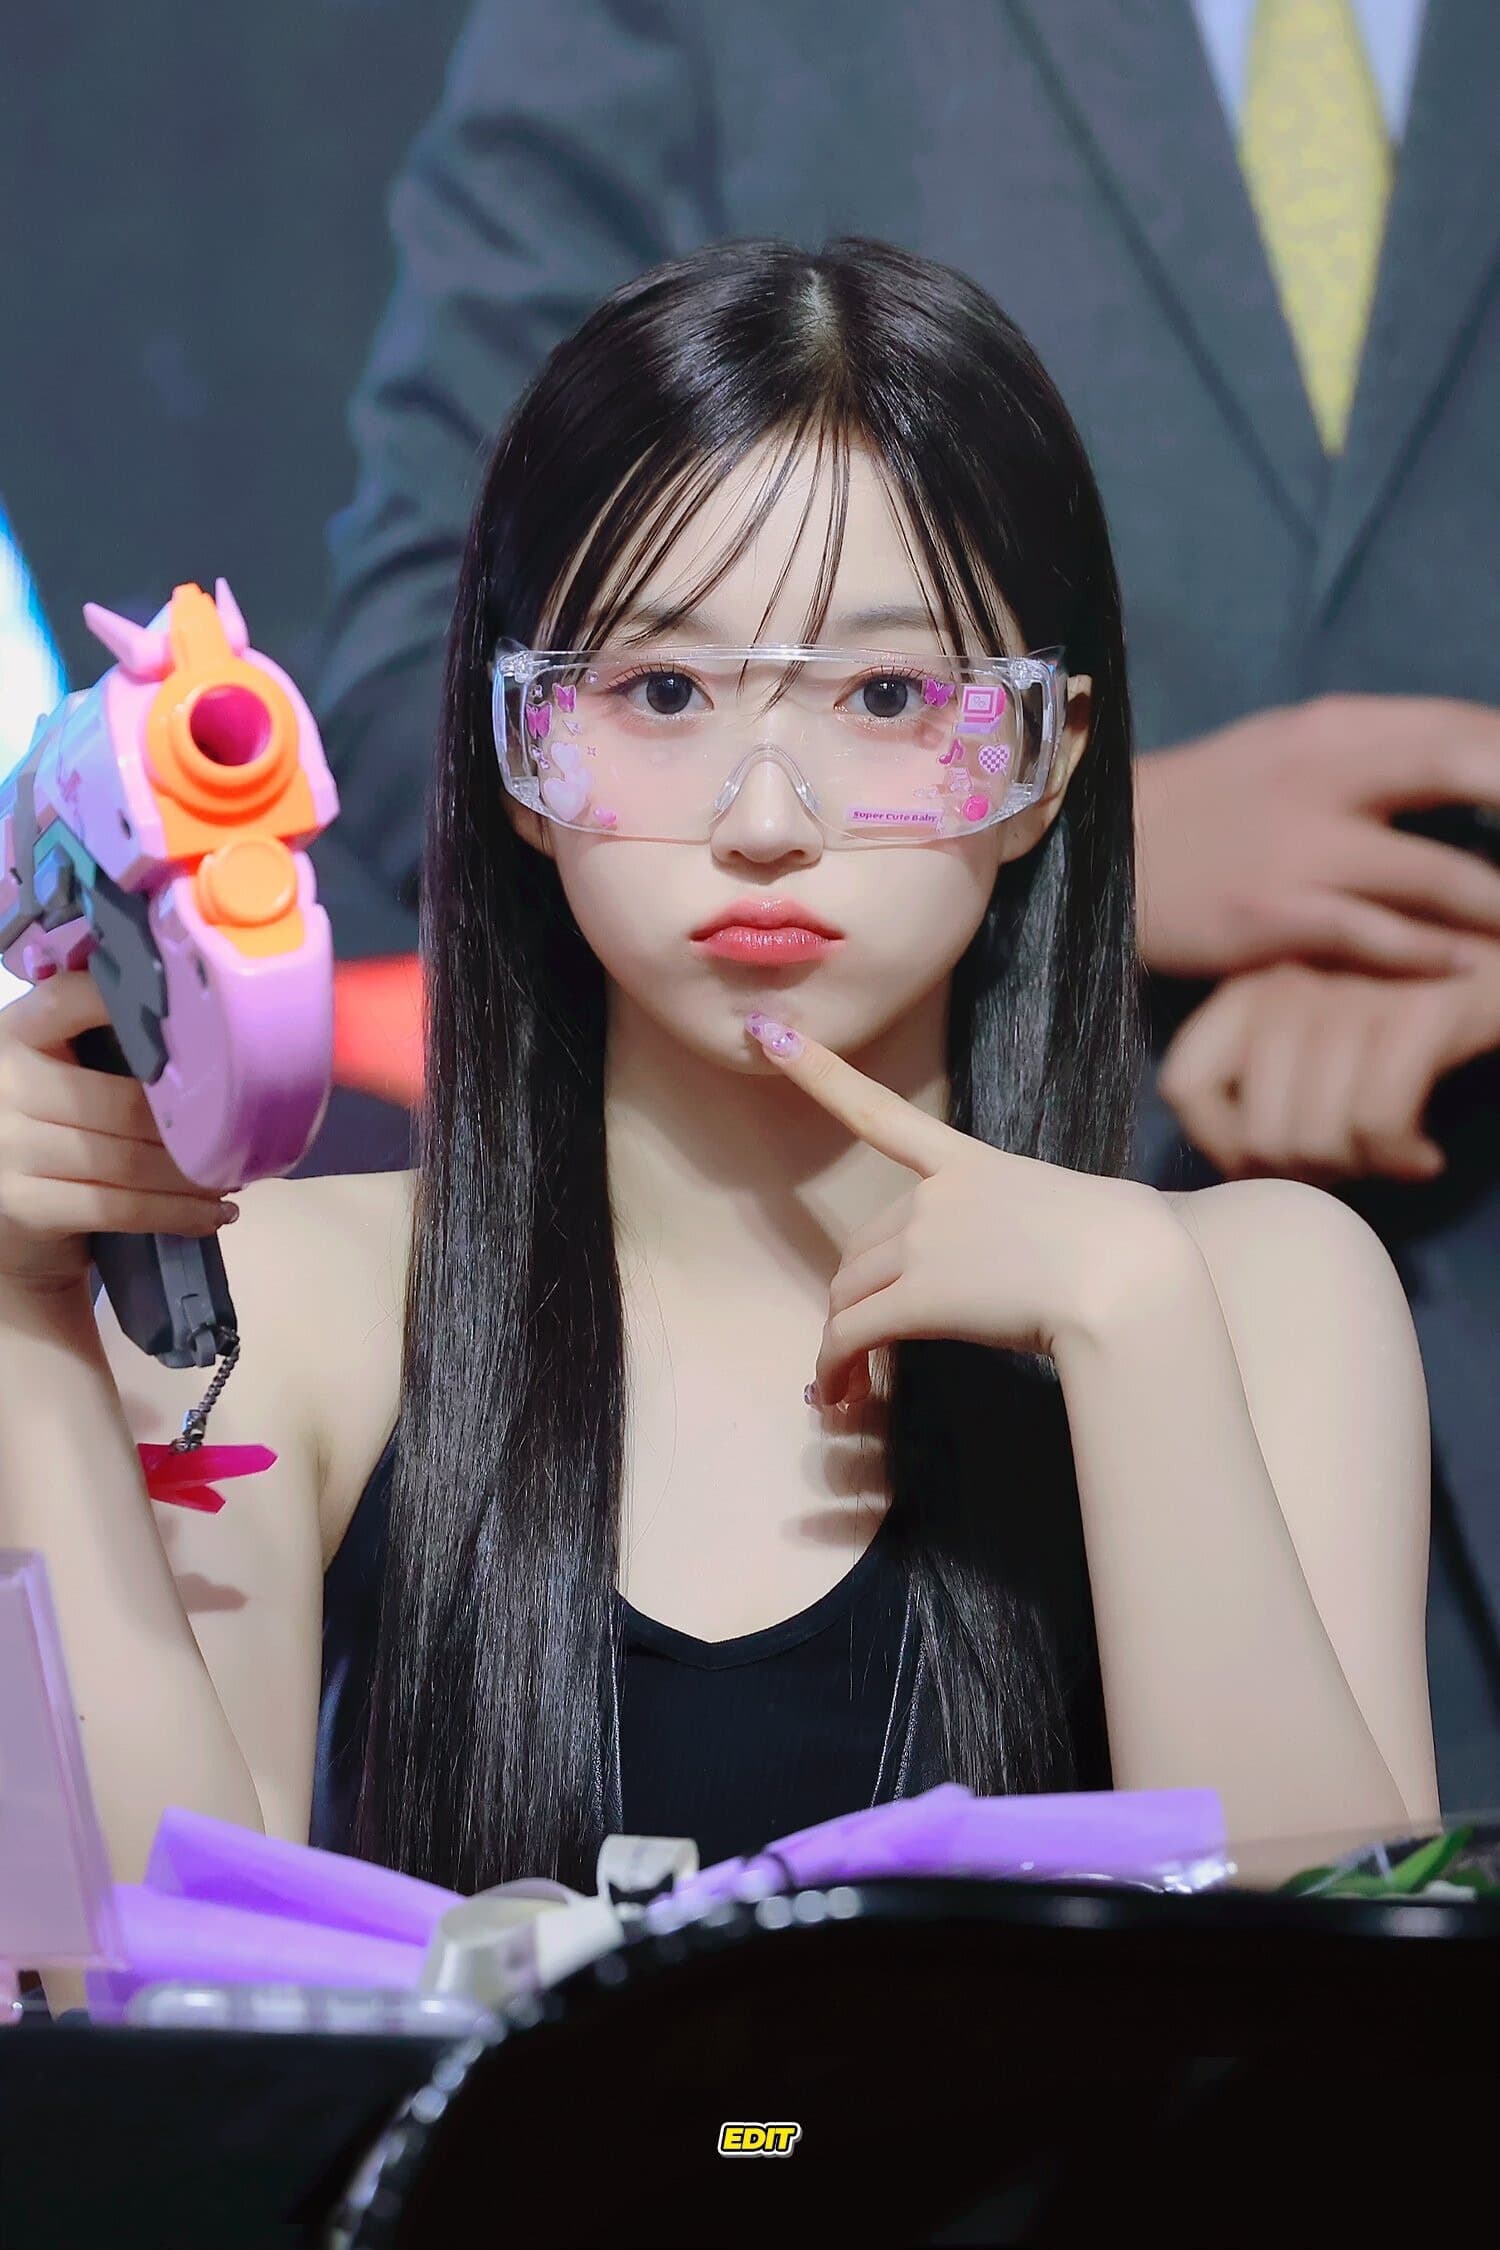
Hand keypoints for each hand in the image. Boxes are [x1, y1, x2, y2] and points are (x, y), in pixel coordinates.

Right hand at [0, 969, 237, 1298]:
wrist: (8, 1215)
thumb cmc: (51, 1132)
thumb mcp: (59, 1074)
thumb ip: (108, 1047)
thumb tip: (214, 1041)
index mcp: (16, 1032)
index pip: (70, 998)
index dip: (129, 1003)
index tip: (199, 1018)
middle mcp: (6, 1083)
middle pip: (123, 1101)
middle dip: (192, 1127)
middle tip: (239, 1135)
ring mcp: (9, 1146)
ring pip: (128, 1160)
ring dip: (193, 1175)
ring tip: (231, 1175)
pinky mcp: (23, 1204)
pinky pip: (119, 1207)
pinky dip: (176, 1212)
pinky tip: (212, 1213)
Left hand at [742, 1013, 1187, 1406]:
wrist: (1130, 1279)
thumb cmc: (1133, 1245)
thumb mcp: (1085, 1208)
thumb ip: (1041, 1221)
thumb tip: (1052, 1252)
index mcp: (972, 1164)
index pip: (880, 1114)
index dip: (819, 1073)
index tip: (770, 1035)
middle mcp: (934, 1198)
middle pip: (862, 1248)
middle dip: (858, 1296)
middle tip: (867, 1348)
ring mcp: (922, 1245)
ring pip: (849, 1296)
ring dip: (844, 1341)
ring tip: (851, 1386)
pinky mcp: (916, 1300)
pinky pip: (850, 1337)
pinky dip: (836, 1368)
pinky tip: (841, 1396)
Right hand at [1134, 696, 1499, 979]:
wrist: (1099, 853)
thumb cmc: (1207, 807)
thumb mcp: (1288, 753)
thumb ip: (1373, 757)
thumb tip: (1473, 763)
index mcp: (1334, 726)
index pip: (1464, 726)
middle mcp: (1325, 773)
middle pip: (1468, 768)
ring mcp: (1300, 848)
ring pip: (1439, 875)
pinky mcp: (1274, 916)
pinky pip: (1379, 938)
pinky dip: (1435, 956)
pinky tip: (1472, 970)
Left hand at [1157, 942, 1499, 1184]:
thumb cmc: (1415, 1017)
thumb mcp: (1324, 1036)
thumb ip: (1269, 1077)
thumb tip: (1240, 1164)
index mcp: (1252, 985)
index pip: (1182, 1083)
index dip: (1223, 1143)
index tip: (1277, 1159)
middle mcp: (1293, 980)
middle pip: (1257, 1132)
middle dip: (1308, 1174)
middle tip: (1354, 1167)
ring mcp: (1358, 992)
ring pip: (1312, 1135)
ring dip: (1357, 1171)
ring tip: (1388, 1160)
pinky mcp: (1422, 1012)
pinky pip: (1376, 1120)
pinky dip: (1398, 1158)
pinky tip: (1423, 1159)